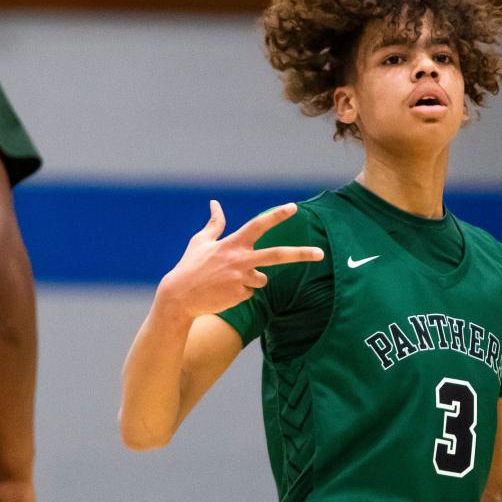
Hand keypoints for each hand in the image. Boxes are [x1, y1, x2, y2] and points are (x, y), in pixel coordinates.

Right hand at [157, 201, 323, 318]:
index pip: (258, 225)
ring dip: (251, 279)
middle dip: (301, 254)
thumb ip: (214, 224)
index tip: (293, 207)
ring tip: (227, 281)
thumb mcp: (200, 242)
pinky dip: (240, 292)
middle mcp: (240, 260)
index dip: (276, 215)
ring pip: (262, 278)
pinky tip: (224, 293)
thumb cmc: (190, 267)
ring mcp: (242, 279)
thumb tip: (215, 203)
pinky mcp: (241, 295)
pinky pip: (250, 292)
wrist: (179, 298)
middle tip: (321, 253)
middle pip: (278, 255)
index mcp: (232, 244)